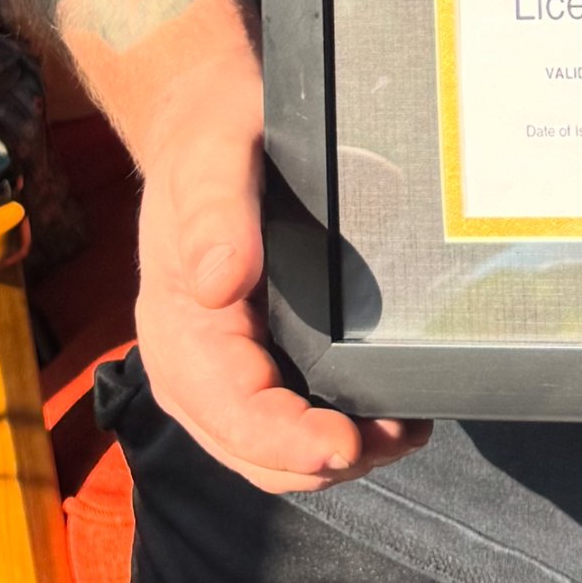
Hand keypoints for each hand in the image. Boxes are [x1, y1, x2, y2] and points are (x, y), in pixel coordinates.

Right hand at [131, 49, 431, 495]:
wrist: (206, 121)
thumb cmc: (210, 134)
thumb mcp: (213, 151)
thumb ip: (215, 210)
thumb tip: (220, 284)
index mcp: (177, 329)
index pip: (232, 413)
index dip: (289, 441)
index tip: (346, 444)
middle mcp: (192, 366)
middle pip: (257, 453)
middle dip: (327, 461)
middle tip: (402, 434)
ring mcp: (220, 372)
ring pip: (273, 452)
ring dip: (339, 457)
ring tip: (404, 430)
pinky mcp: (251, 363)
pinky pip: (286, 423)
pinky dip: (334, 434)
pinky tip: (385, 412)